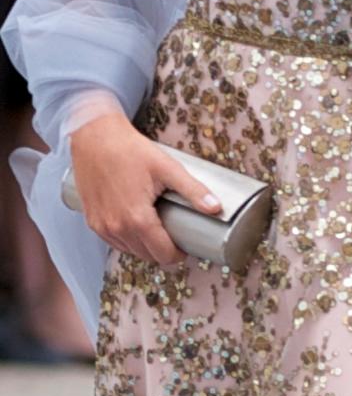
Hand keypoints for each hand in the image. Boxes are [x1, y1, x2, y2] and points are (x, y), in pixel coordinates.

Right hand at [69, 112, 221, 265]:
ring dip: (146, 246)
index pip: (162, 254)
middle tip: (177, 235)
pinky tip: (139, 225)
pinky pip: (114, 241)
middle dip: (164, 250)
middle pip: (146, 255)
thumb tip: (215, 207)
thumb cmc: (131, 151)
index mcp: (137, 219)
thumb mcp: (168, 168)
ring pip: (129, 250)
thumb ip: (193, 190)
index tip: (188, 245)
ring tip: (160, 229)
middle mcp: (117, 229)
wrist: (96, 139)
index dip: (178, 254)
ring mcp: (101, 227)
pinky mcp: (92, 222)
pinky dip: (128, 240)